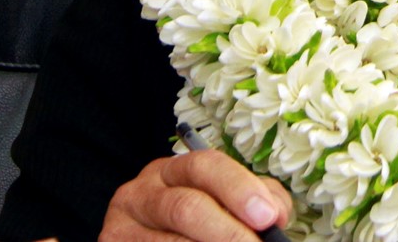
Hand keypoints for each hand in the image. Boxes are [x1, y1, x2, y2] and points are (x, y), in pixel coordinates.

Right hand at [99, 151, 293, 241]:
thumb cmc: (196, 224)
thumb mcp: (223, 201)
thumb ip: (254, 199)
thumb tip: (276, 216)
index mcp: (171, 171)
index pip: (206, 166)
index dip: (239, 190)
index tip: (268, 218)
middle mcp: (140, 193)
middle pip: (187, 207)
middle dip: (228, 231)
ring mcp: (121, 227)